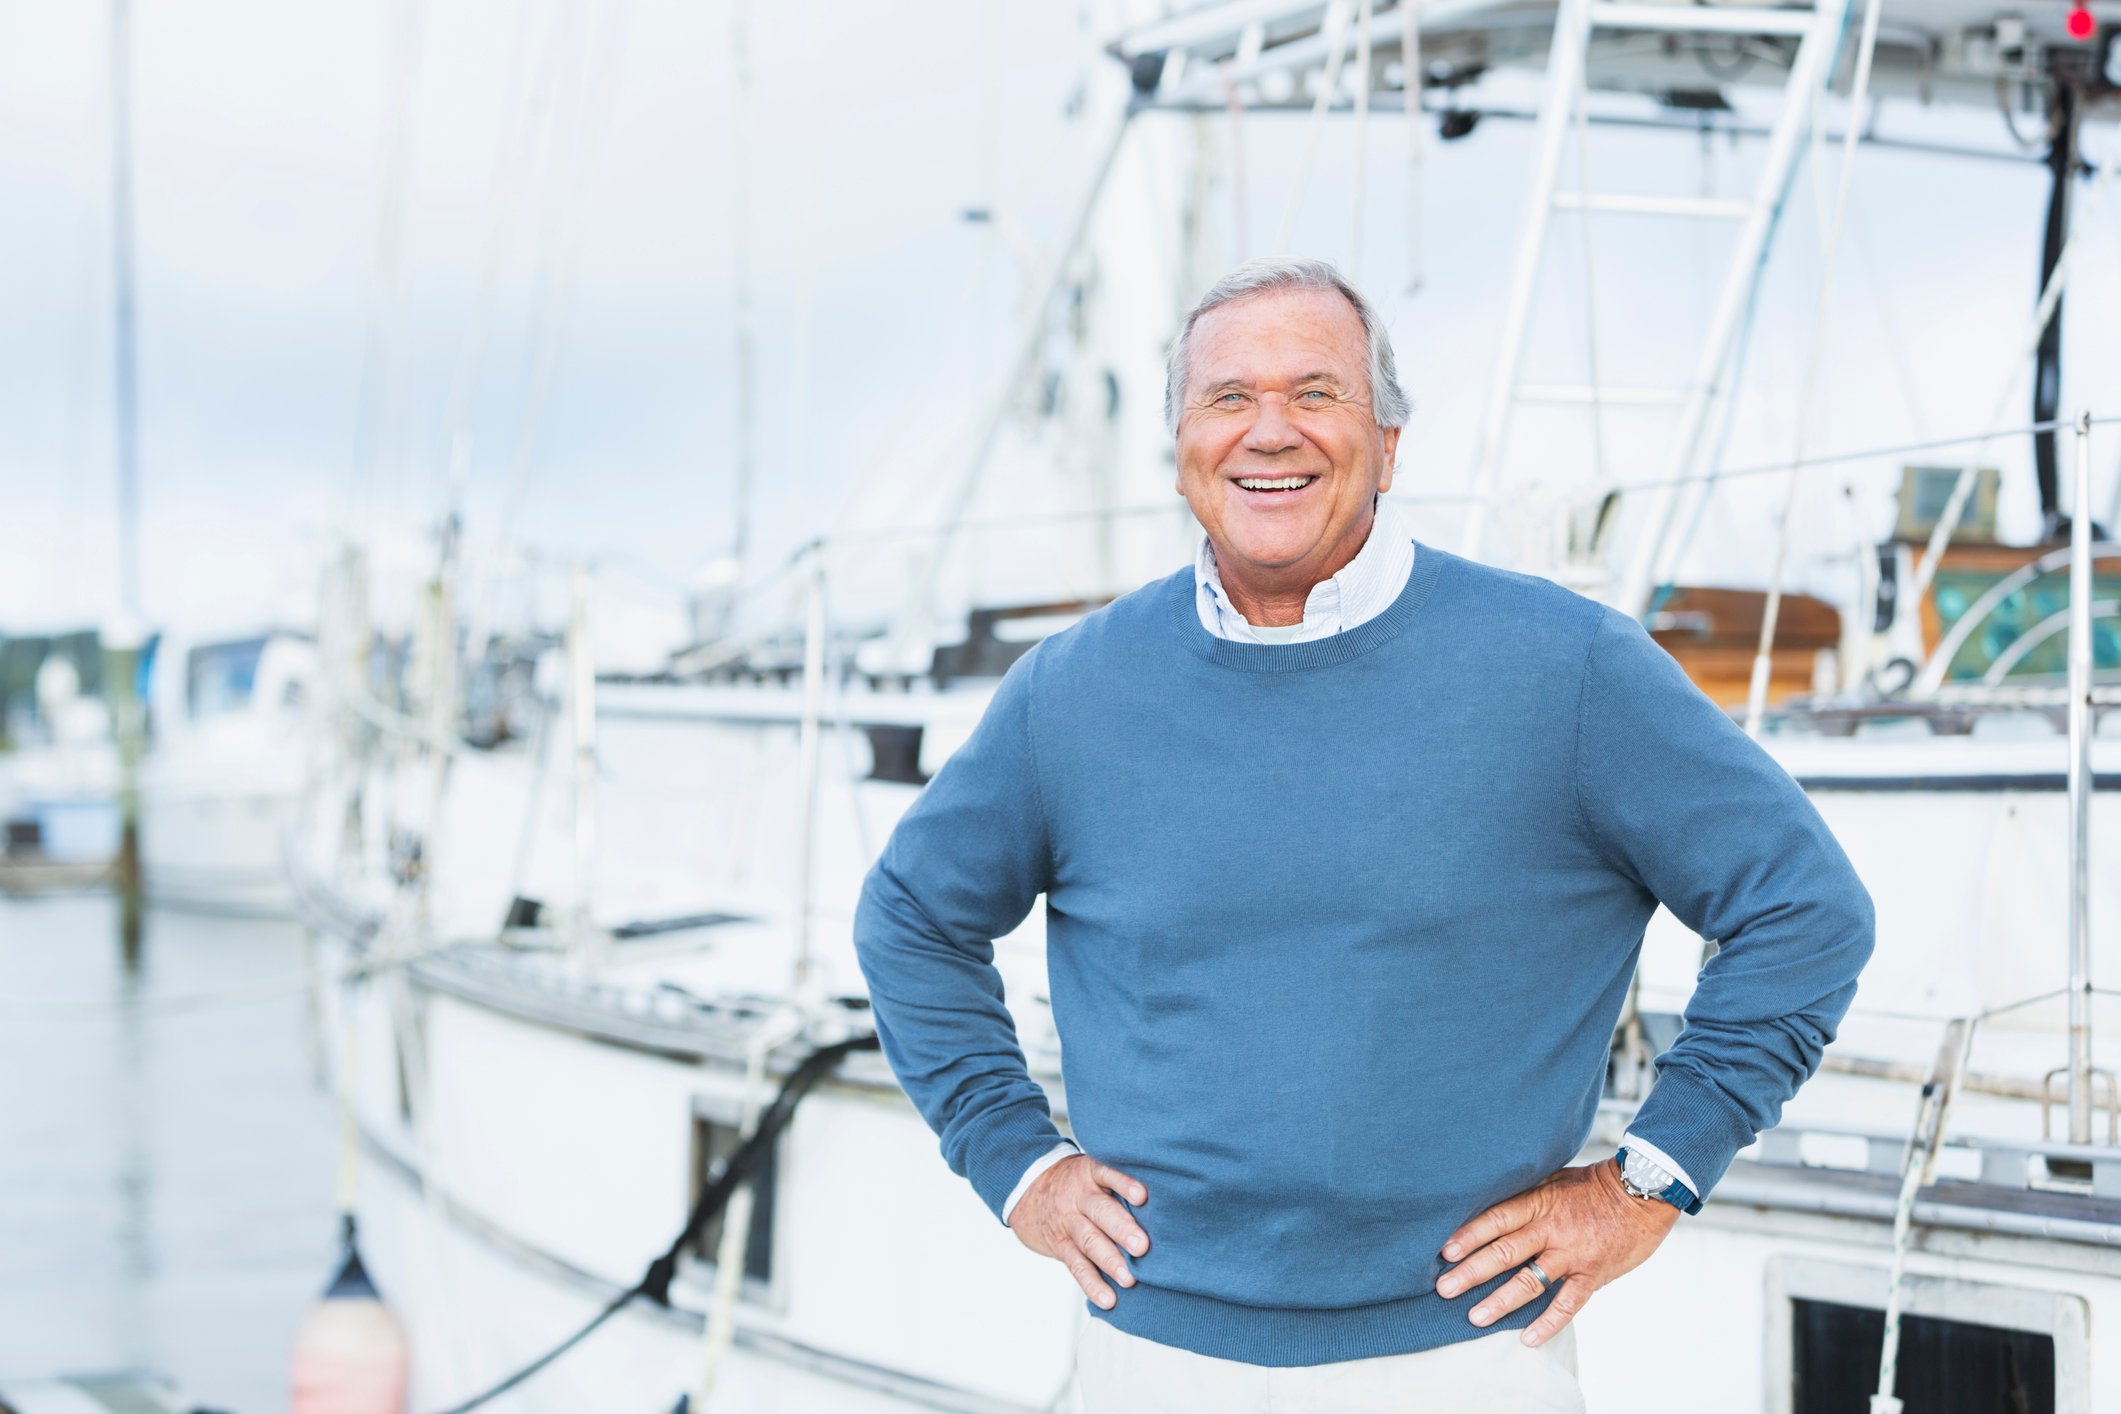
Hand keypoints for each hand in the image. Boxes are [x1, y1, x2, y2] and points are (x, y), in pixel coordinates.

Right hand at [1009, 1153, 1149, 1309]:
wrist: (1028, 1191)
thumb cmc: (1078, 1182)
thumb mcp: (1092, 1171)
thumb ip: (1119, 1183)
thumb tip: (1165, 1204)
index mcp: (1090, 1174)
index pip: (1107, 1174)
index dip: (1124, 1184)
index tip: (1142, 1196)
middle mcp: (1078, 1197)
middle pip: (1100, 1211)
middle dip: (1121, 1229)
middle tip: (1141, 1246)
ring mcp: (1068, 1222)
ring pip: (1088, 1240)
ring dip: (1109, 1261)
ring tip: (1129, 1279)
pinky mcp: (1061, 1246)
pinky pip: (1076, 1266)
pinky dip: (1093, 1284)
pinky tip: (1108, 1299)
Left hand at [1434, 1158, 1678, 1346]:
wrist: (1643, 1194)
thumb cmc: (1593, 1186)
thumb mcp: (1554, 1179)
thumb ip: (1526, 1195)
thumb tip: (1488, 1203)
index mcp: (1540, 1202)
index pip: (1497, 1219)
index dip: (1470, 1234)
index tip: (1445, 1251)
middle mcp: (1552, 1229)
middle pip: (1505, 1252)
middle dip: (1472, 1272)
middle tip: (1444, 1289)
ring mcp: (1572, 1254)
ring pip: (1531, 1281)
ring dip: (1500, 1301)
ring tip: (1475, 1317)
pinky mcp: (1593, 1274)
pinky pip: (1567, 1304)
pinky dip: (1547, 1323)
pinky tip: (1527, 1338)